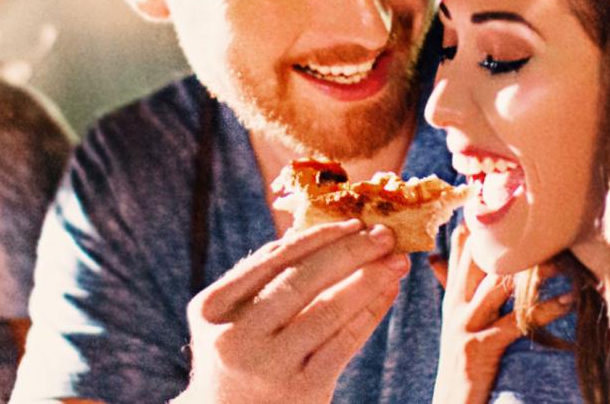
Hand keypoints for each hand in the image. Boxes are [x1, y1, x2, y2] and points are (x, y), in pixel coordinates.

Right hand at [175, 220, 409, 403]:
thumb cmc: (242, 354)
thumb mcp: (234, 316)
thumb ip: (267, 277)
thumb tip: (329, 229)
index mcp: (213, 307)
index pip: (274, 260)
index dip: (319, 237)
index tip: (355, 221)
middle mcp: (236, 337)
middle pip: (302, 282)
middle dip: (350, 253)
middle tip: (385, 235)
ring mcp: (269, 366)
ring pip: (329, 311)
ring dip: (368, 281)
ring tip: (396, 262)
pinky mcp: (303, 390)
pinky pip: (345, 342)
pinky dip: (369, 313)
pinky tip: (387, 294)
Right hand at [428, 225, 572, 403]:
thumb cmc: (462, 363)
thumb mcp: (456, 322)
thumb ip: (453, 287)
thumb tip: (441, 257)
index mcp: (452, 298)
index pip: (462, 249)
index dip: (479, 222)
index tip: (497, 196)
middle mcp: (455, 307)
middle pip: (478, 260)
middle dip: (508, 239)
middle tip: (541, 219)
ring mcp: (465, 326)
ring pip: (497, 286)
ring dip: (533, 271)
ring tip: (562, 258)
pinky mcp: (480, 348)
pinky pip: (517, 322)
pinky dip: (547, 309)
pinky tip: (570, 300)